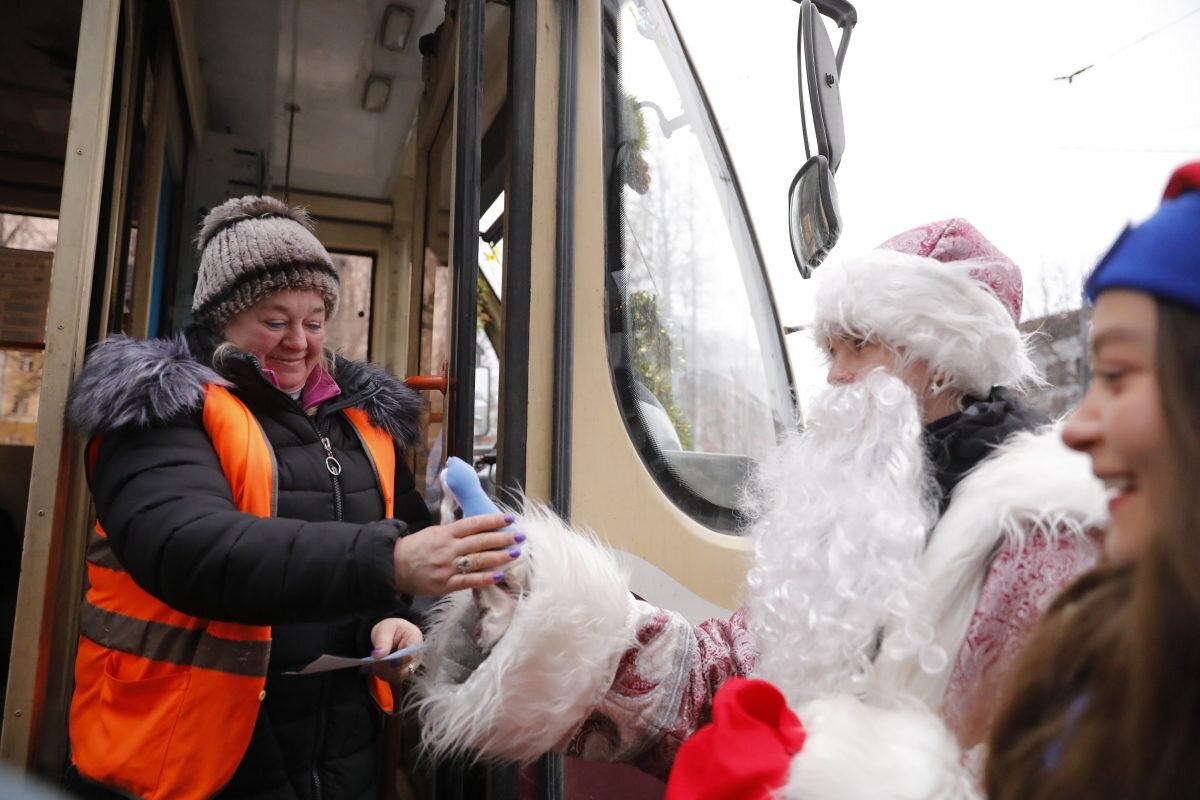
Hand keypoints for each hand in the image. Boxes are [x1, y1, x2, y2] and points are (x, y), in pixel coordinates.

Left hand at [369, 617, 422, 682]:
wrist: (391, 634)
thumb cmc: (390, 629)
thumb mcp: (384, 630)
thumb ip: (382, 642)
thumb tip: (377, 655)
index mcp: (414, 638)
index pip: (411, 653)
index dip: (401, 660)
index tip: (390, 662)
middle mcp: (416, 655)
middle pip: (406, 668)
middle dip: (388, 669)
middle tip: (373, 664)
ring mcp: (411, 665)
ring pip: (399, 676)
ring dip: (384, 673)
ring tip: (370, 666)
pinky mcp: (403, 672)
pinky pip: (393, 678)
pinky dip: (382, 675)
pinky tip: (371, 669)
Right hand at [393, 513, 525, 595]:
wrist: (393, 567)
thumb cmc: (415, 548)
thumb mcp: (433, 532)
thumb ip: (454, 532)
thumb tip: (478, 528)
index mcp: (445, 533)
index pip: (473, 524)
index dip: (493, 521)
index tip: (509, 519)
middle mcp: (448, 549)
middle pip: (480, 542)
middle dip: (503, 538)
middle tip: (520, 536)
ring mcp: (447, 567)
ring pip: (478, 561)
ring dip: (499, 557)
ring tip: (516, 553)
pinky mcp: (446, 585)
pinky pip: (469, 581)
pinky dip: (485, 578)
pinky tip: (500, 575)